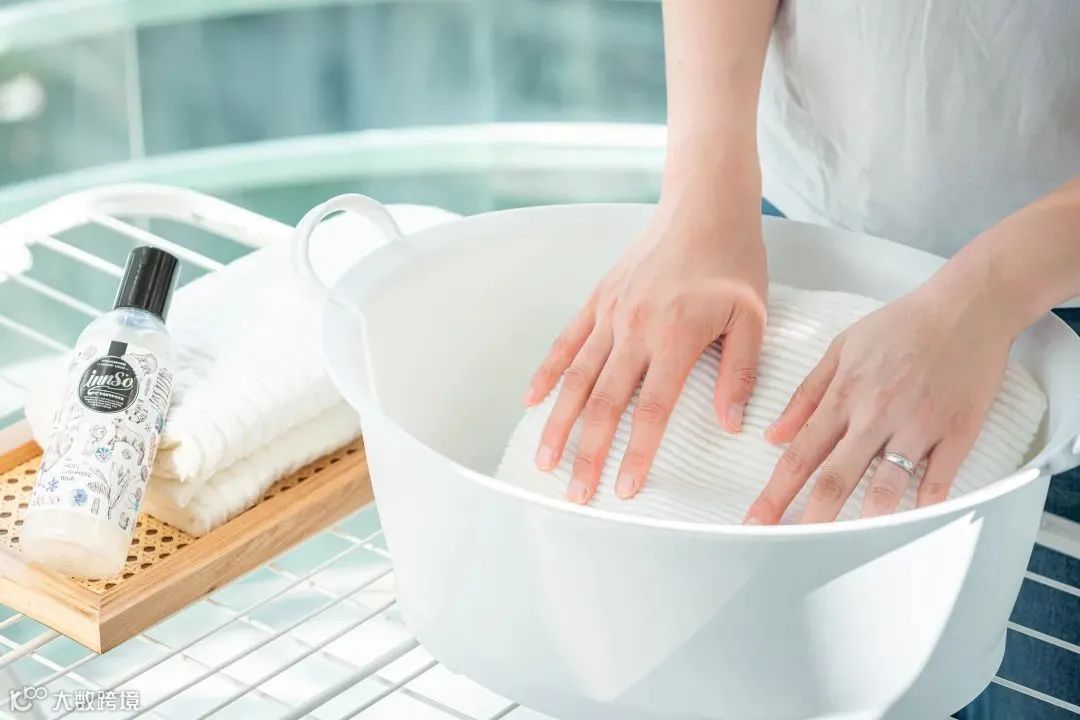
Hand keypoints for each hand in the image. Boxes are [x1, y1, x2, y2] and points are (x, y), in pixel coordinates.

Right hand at [524, 187, 767, 503]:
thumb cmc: (733, 260)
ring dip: (559, 423)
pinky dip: (548, 373)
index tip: (623, 489)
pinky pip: (566, 341)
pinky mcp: (599, 299)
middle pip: (602, 403)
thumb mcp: (753, 317)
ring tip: (545, 461)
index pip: (651, 409)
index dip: (636, 453)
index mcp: (675, 336)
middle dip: (586, 453)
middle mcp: (634, 327)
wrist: (704, 204)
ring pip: (576, 377)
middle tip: (575, 493)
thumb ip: (738, 373)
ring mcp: (610, 313)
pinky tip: (534, 402)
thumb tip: (729, 425)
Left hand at [745, 283, 1013, 523]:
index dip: (775, 491)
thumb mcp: (841, 347)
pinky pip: (938, 481)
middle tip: (787, 548)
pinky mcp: (957, 433)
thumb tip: (773, 434)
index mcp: (845, 394)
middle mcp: (877, 414)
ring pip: (886, 486)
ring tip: (843, 553)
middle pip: (835, 476)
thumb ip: (806, 394)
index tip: (757, 519)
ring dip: (863, 522)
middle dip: (807, 516)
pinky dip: (923, 509)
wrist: (968, 308)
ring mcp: (918, 426)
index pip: (801, 453)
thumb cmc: (902, 325)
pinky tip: (907, 530)